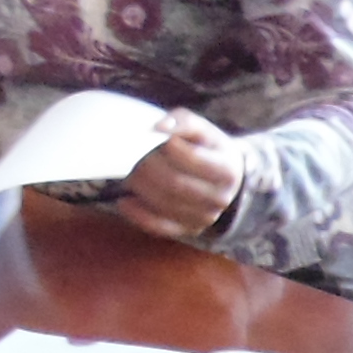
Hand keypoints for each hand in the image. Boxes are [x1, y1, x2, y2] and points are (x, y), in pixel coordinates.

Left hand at [119, 110, 249, 240]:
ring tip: (130, 173)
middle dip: (149, 168)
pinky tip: (124, 201)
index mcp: (227, 170)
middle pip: (175, 183)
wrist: (223, 178)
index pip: (193, 158)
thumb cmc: (207, 149)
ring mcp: (205, 217)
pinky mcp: (188, 230)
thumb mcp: (203, 130)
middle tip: (135, 156)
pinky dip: (138, 214)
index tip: (155, 137)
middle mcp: (220, 198)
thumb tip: (157, 128)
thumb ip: (183, 122)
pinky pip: (159, 227)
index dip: (169, 147)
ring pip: (165, 204)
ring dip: (141, 187)